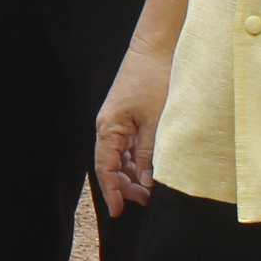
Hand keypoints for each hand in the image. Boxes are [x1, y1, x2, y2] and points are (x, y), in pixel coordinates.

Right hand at [93, 39, 173, 215]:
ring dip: (132, 174)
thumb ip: (149, 153)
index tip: (119, 212)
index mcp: (108, 128)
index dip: (111, 192)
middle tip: (145, 200)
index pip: (105, 168)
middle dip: (125, 185)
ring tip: (150, 188)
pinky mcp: (128, 117)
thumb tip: (146, 181)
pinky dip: (137, 159)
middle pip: (110, 165)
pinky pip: (128, 145)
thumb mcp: (156, 121)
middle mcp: (108, 126)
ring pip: (120, 157)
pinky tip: (150, 168)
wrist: (156, 48)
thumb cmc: (154, 79)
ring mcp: (118, 121)